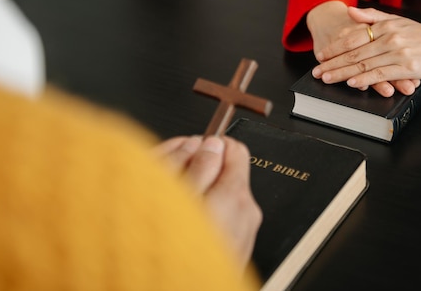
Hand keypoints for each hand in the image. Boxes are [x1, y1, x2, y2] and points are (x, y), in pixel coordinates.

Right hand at [155, 135, 261, 267]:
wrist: (189, 290)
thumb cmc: (181, 257)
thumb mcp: (181, 202)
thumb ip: (199, 168)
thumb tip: (210, 145)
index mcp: (237, 196)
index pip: (235, 149)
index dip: (210, 144)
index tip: (191, 149)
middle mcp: (247, 214)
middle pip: (227, 173)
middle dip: (201, 169)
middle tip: (174, 178)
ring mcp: (244, 234)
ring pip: (222, 197)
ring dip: (200, 194)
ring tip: (172, 203)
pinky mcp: (235, 249)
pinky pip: (223, 221)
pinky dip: (204, 215)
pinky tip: (182, 224)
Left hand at [311, 6, 420, 93]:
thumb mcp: (398, 21)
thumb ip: (373, 17)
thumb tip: (349, 12)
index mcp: (386, 26)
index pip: (353, 37)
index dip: (335, 47)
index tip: (321, 55)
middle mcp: (390, 37)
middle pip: (355, 53)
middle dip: (333, 63)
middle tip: (317, 71)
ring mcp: (398, 52)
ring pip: (364, 64)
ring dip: (343, 73)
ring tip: (327, 79)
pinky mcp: (407, 67)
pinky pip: (380, 74)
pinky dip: (365, 79)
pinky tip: (352, 82)